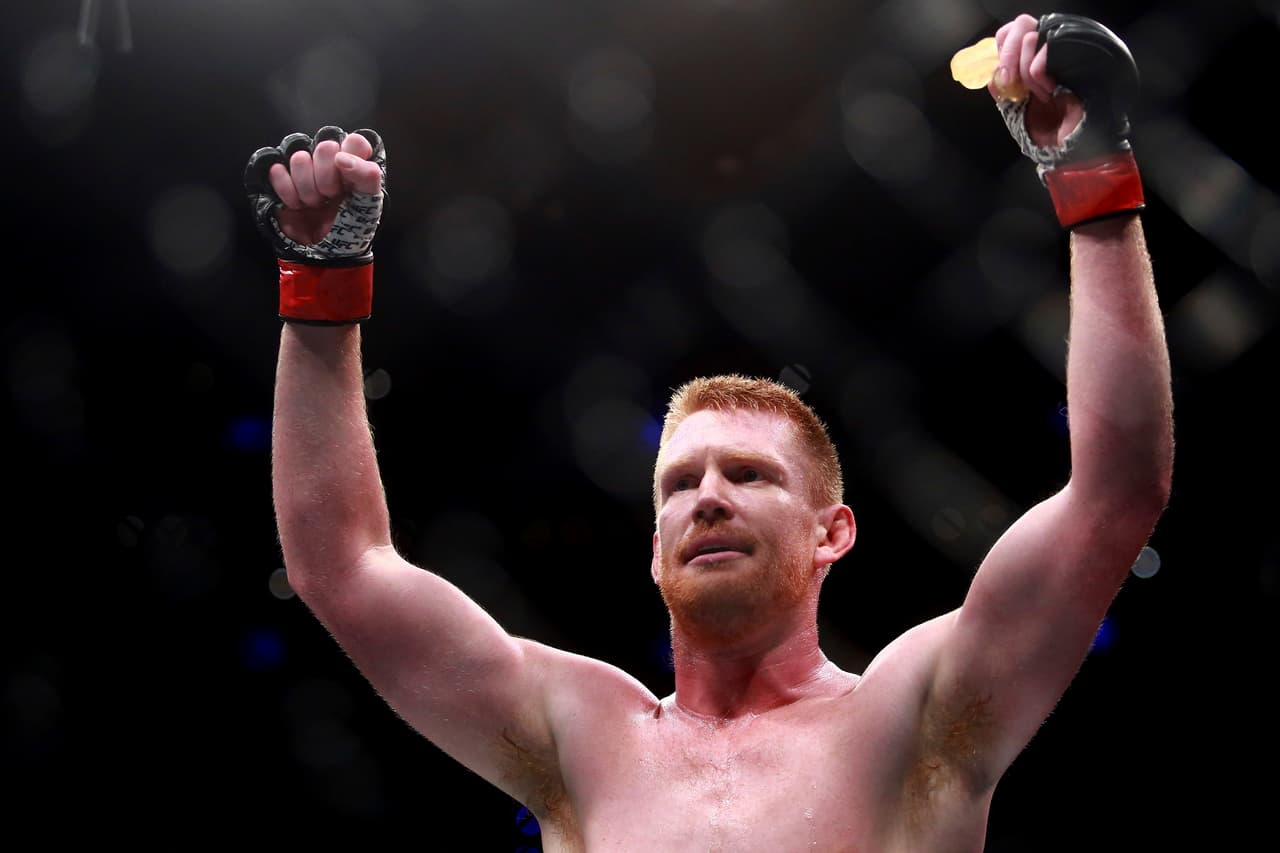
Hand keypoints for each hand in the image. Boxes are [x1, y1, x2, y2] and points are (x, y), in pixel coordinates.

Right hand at [270, 130, 383, 245]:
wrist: (324, 253)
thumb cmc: (350, 227)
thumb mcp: (368, 204)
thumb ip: (367, 176)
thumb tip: (341, 157)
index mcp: (354, 161)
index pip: (354, 141)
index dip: (350, 161)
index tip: (348, 183)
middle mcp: (329, 160)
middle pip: (324, 147)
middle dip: (328, 180)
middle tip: (331, 197)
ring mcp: (304, 168)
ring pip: (299, 158)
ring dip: (307, 189)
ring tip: (315, 204)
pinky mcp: (283, 178)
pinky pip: (277, 170)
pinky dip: (287, 192)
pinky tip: (297, 205)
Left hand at [988, 13, 1082, 149]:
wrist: (1072, 148)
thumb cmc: (1048, 130)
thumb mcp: (1015, 109)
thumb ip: (1003, 89)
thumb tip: (993, 74)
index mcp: (1034, 58)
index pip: (1013, 29)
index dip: (1004, 44)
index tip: (1003, 73)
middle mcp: (1050, 50)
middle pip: (1022, 24)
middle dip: (1008, 55)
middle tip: (1010, 81)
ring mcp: (1065, 51)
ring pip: (1031, 37)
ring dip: (1025, 71)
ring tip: (1040, 93)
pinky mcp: (1079, 56)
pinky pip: (1045, 51)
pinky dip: (1038, 74)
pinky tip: (1050, 91)